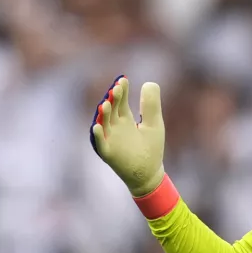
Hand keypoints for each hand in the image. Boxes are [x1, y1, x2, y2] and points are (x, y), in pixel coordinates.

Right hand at [90, 75, 166, 196]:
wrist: (149, 173)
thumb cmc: (151, 148)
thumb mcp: (154, 123)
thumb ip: (151, 105)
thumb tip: (149, 82)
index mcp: (125, 119)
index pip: (121, 101)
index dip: (121, 90)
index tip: (123, 79)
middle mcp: (115, 127)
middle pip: (112, 109)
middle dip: (113, 99)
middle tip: (116, 87)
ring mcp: (110, 139)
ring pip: (103, 124)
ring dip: (103, 114)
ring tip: (106, 103)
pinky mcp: (108, 153)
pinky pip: (100, 143)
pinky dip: (97, 135)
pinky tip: (97, 126)